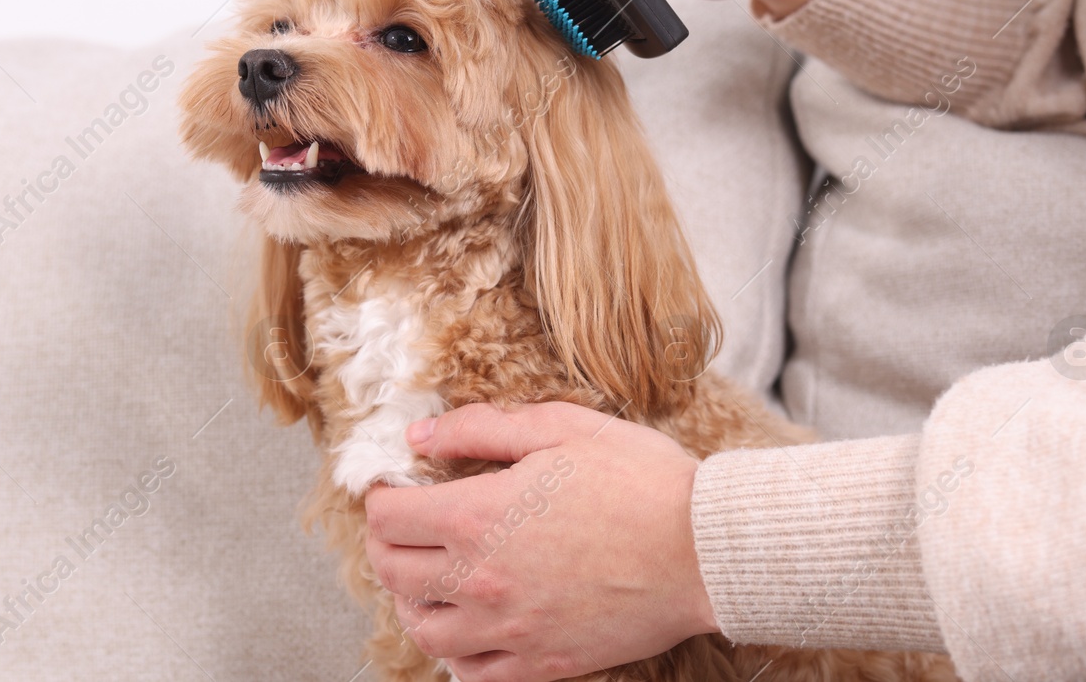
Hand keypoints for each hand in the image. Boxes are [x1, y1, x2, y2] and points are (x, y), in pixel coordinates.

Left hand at [364, 401, 717, 681]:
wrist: (704, 550)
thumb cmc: (640, 480)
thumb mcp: (559, 428)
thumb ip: (480, 428)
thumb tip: (420, 436)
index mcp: (478, 515)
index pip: (387, 517)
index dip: (381, 495)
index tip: (396, 485)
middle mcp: (482, 579)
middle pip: (392, 571)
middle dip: (385, 543)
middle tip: (404, 524)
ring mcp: (510, 629)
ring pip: (423, 629)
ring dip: (413, 599)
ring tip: (430, 576)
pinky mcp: (543, 664)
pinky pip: (471, 673)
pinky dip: (455, 650)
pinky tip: (469, 623)